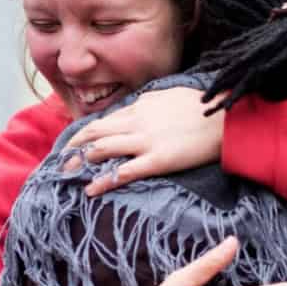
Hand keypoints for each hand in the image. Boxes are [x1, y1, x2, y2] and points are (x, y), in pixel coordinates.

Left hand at [63, 86, 224, 197]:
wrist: (226, 119)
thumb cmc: (202, 106)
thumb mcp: (169, 96)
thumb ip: (148, 103)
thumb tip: (136, 106)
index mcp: (140, 107)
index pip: (103, 120)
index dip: (83, 133)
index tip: (72, 144)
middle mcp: (137, 122)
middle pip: (95, 134)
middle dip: (73, 148)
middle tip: (60, 162)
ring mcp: (146, 141)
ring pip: (103, 150)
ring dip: (81, 163)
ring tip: (68, 175)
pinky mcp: (158, 160)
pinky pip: (124, 171)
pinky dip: (103, 180)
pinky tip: (90, 189)